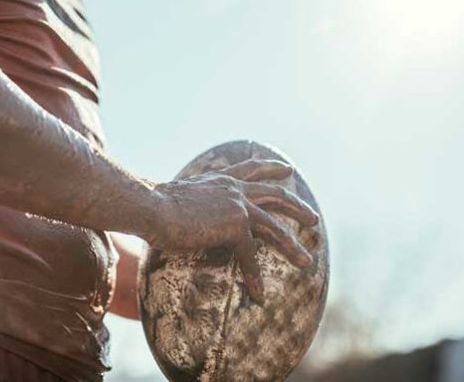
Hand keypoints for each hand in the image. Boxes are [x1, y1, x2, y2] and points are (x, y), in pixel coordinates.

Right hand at [147, 159, 318, 303]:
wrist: (151, 207)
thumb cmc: (153, 206)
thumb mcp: (178, 199)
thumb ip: (191, 205)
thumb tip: (182, 214)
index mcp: (220, 179)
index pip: (251, 169)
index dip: (270, 169)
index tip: (287, 171)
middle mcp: (233, 188)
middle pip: (274, 194)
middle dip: (296, 206)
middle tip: (313, 218)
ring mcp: (237, 206)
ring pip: (275, 227)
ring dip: (293, 245)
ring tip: (307, 261)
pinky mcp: (234, 226)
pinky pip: (251, 255)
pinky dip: (255, 276)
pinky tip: (260, 294)